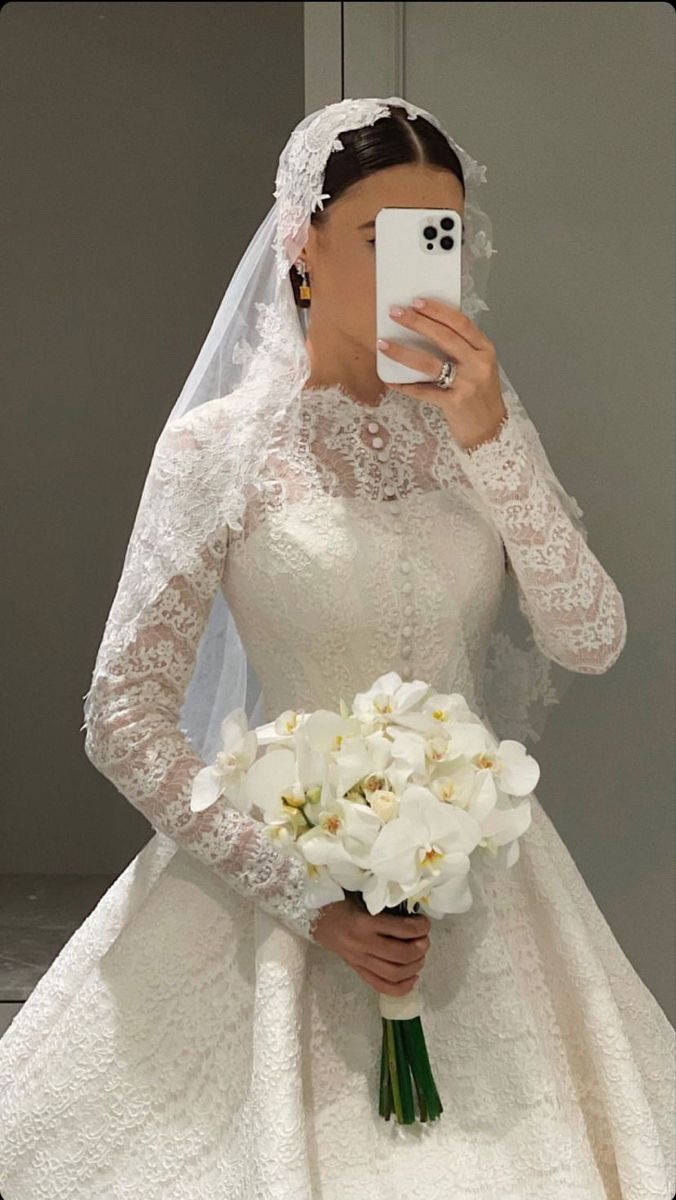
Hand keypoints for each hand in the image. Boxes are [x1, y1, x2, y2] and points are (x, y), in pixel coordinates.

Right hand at [311, 894, 430, 996]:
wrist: (313, 916)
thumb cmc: (340, 900)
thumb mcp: (361, 895)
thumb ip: (383, 901)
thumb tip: (412, 905)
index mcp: (365, 922)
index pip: (402, 929)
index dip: (420, 927)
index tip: (425, 922)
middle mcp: (363, 944)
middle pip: (402, 954)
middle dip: (420, 947)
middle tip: (425, 939)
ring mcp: (360, 960)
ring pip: (394, 973)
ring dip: (415, 966)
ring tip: (420, 956)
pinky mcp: (357, 970)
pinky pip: (381, 986)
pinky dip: (402, 987)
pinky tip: (413, 978)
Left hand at [378, 297, 507, 451]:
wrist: (490, 429)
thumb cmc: (480, 395)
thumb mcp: (479, 366)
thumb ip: (461, 348)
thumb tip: (425, 328)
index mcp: (485, 349)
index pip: (460, 323)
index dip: (437, 310)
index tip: (416, 301)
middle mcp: (478, 364)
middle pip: (444, 337)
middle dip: (417, 322)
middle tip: (395, 313)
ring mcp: (467, 384)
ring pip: (430, 363)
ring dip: (403, 352)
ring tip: (383, 344)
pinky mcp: (454, 403)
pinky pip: (424, 391)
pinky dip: (406, 386)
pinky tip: (391, 380)